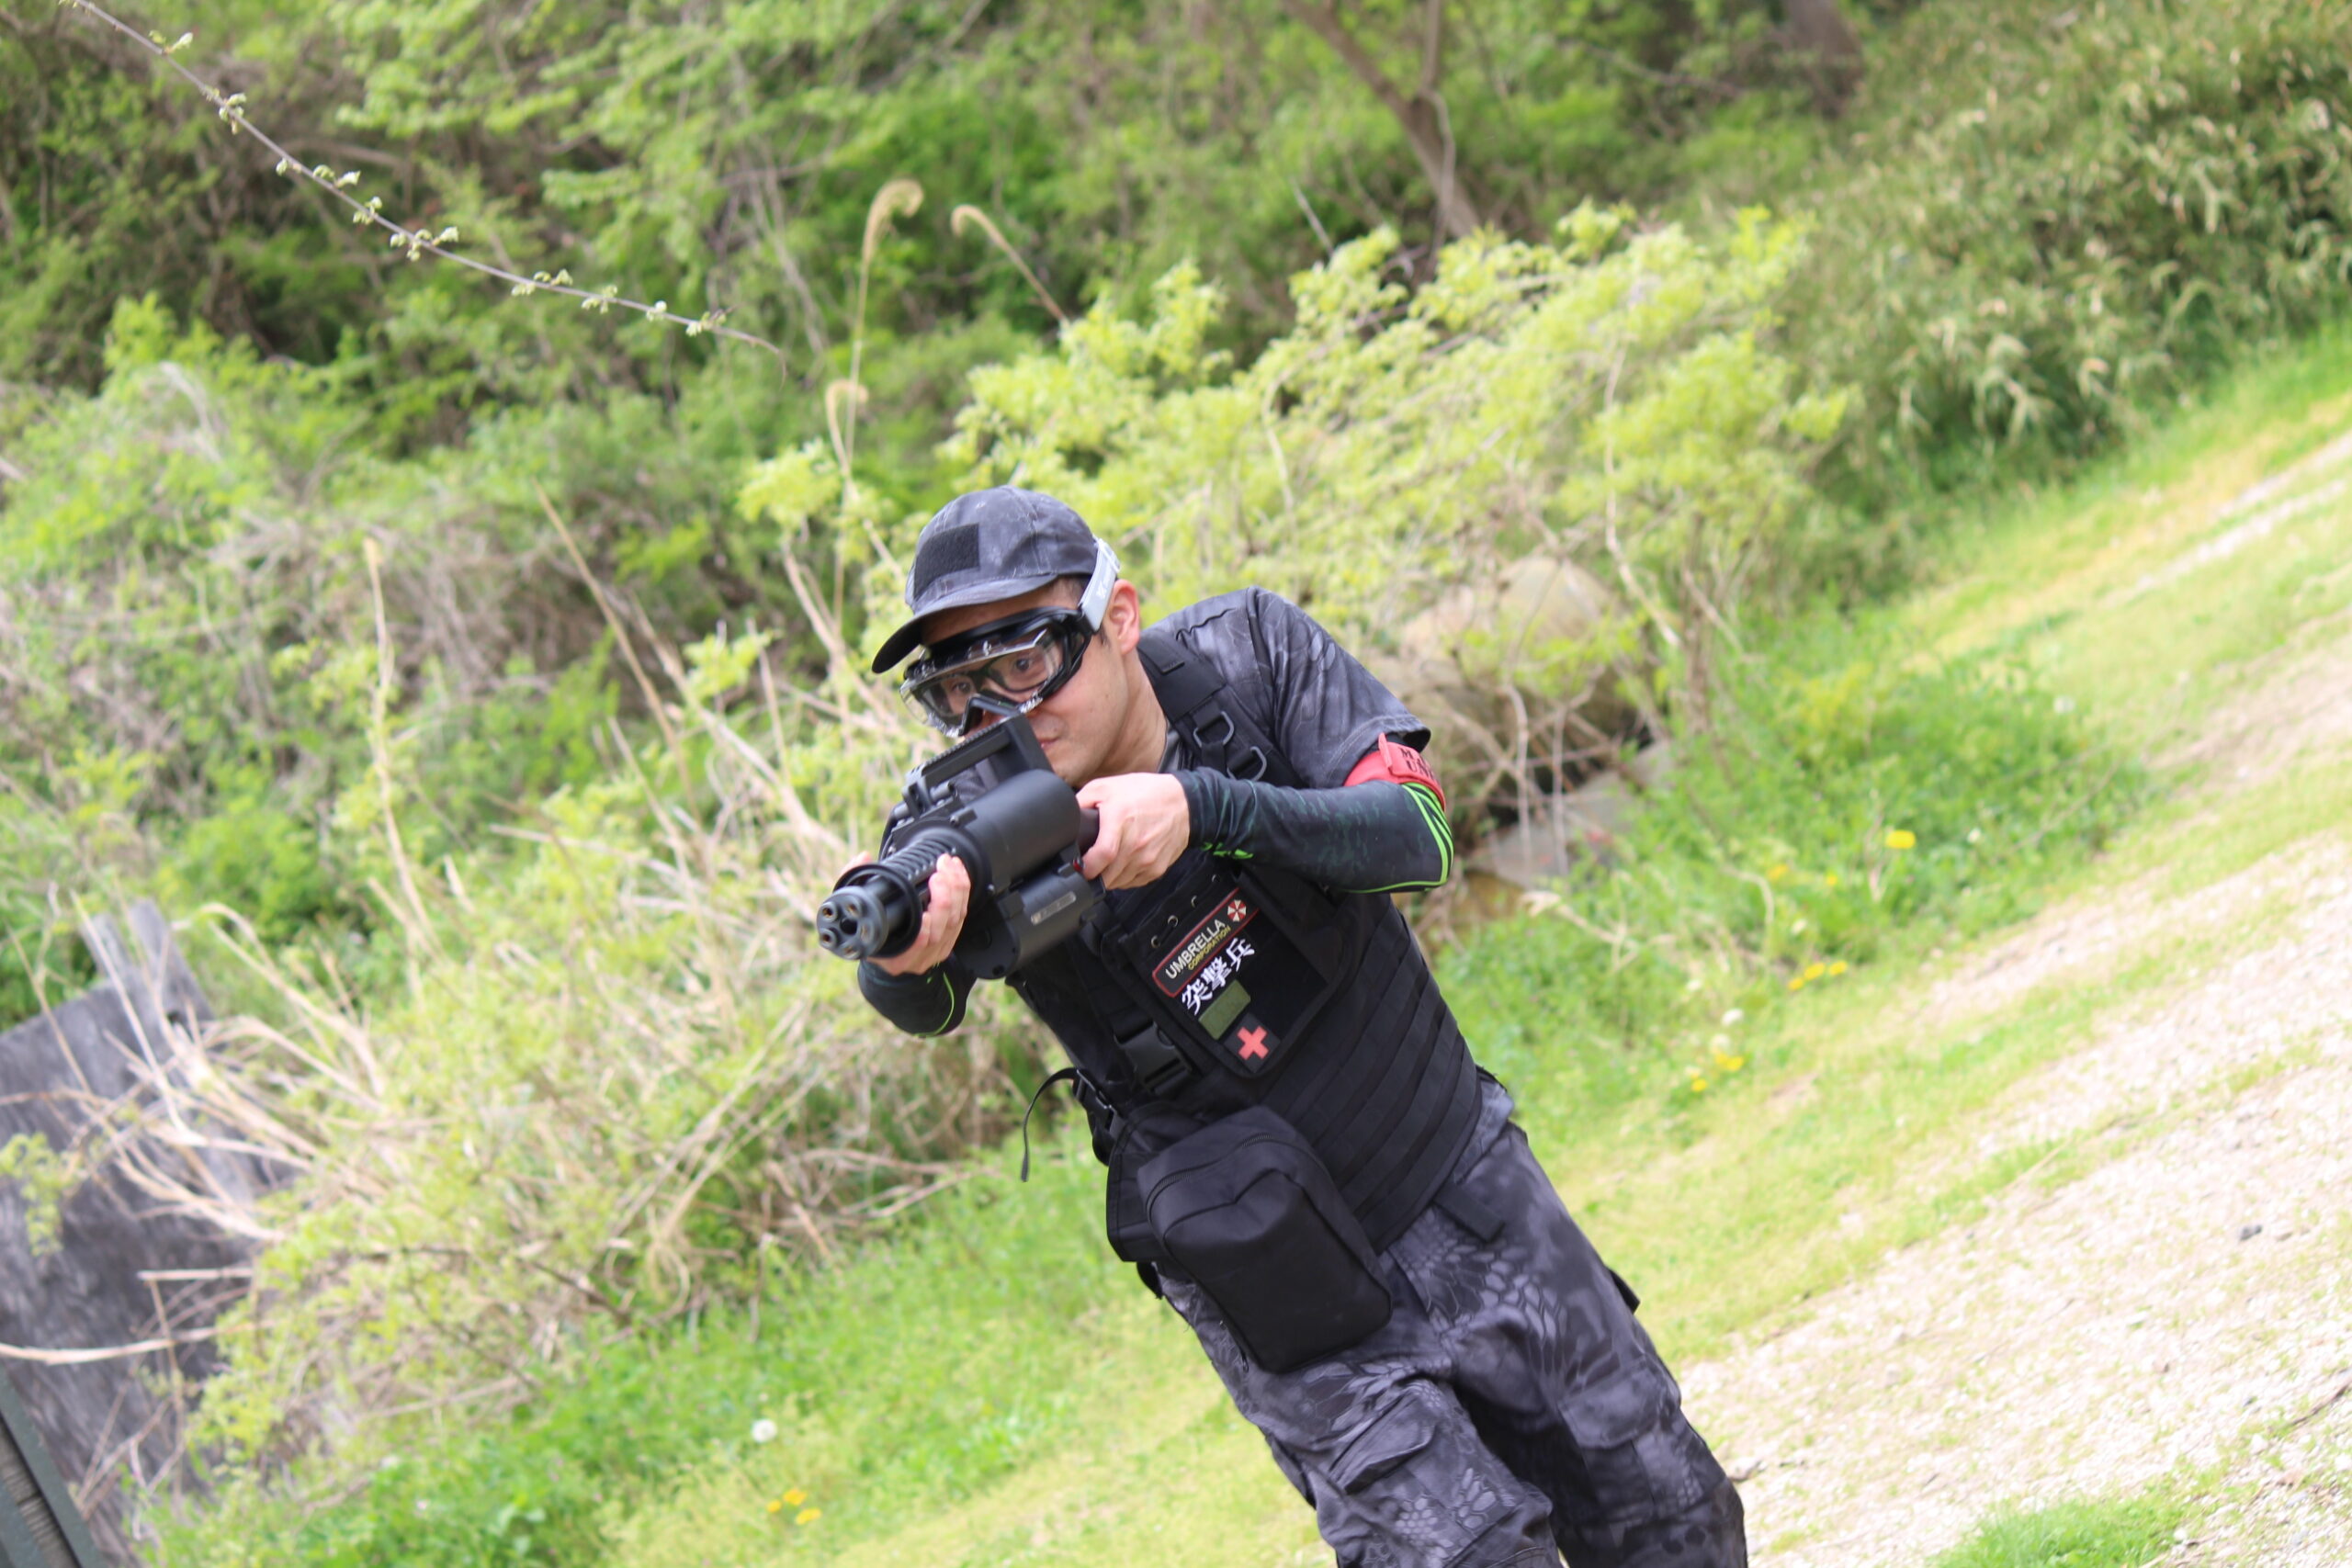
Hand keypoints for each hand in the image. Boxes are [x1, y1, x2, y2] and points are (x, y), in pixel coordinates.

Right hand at [857, 852, 970, 975]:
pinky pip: (962, 917)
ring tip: (949, 867)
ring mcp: (934, 952)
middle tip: (939, 874)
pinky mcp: (948, 943)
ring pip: (955, 922)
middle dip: (944, 899)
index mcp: (894, 957)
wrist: (880, 950)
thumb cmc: (866, 928)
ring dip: (956, 891)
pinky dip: (962, 893)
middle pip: (941, 931)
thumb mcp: (854, 909)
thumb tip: (862, 858)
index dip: (923, 932)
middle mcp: (917, 959)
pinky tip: (957, 875)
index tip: (924, 913)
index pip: (915, 946)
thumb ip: (852, 883)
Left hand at [1077, 773, 1190, 889]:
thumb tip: (1065, 816)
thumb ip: (1082, 800)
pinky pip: (1133, 883)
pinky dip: (1123, 878)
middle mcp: (1136, 844)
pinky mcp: (1157, 868)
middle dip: (1093, 874)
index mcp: (1120, 821)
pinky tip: (1122, 864)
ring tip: (1106, 863)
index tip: (1079, 866)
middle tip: (1089, 865)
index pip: (1101, 856)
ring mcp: (1148, 859)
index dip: (1086, 867)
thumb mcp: (1107, 786)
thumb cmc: (1146, 793)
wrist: (1183, 803)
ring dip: (1108, 877)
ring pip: (1118, 883)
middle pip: (1107, 876)